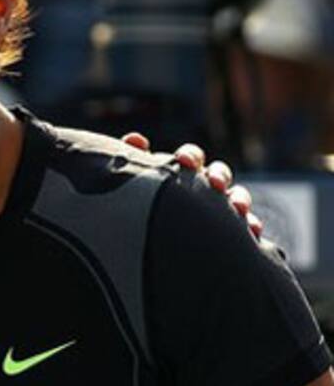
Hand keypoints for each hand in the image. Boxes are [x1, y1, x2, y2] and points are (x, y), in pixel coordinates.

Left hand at [121, 133, 262, 238]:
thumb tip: (135, 139)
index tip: (182, 160)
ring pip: (237, 198)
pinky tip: (252, 231)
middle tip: (215, 183)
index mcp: (180, 174)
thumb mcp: (134, 184)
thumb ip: (132, 160)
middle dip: (218, 175)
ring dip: (239, 199)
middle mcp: (203, 187)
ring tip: (238, 208)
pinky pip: (247, 226)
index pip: (190, 158)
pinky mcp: (231, 231)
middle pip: (219, 173)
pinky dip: (251, 225)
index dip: (189, 157)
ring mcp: (220, 208)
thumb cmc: (138, 208)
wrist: (143, 246)